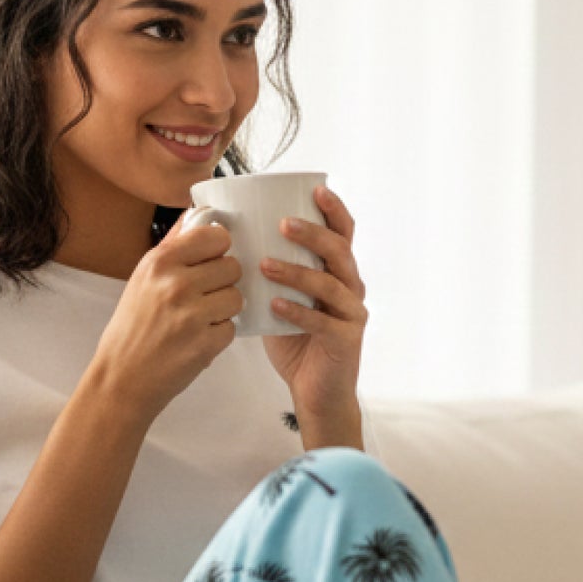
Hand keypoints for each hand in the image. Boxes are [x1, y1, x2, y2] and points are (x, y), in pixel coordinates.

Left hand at [260, 185, 367, 424]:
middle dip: (313, 233)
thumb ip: (269, 272)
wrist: (315, 393)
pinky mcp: (345, 341)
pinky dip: (298, 311)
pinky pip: (323, 321)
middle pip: (340, 250)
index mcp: (338, 273)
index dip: (334, 209)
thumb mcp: (281, 298)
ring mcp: (352, 314)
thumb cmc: (296, 343)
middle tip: (283, 224)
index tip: (316, 189)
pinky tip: (275, 305)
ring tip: (266, 265)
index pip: (344, 233)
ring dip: (298, 271)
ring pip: (331, 283)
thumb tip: (230, 242)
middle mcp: (351, 289)